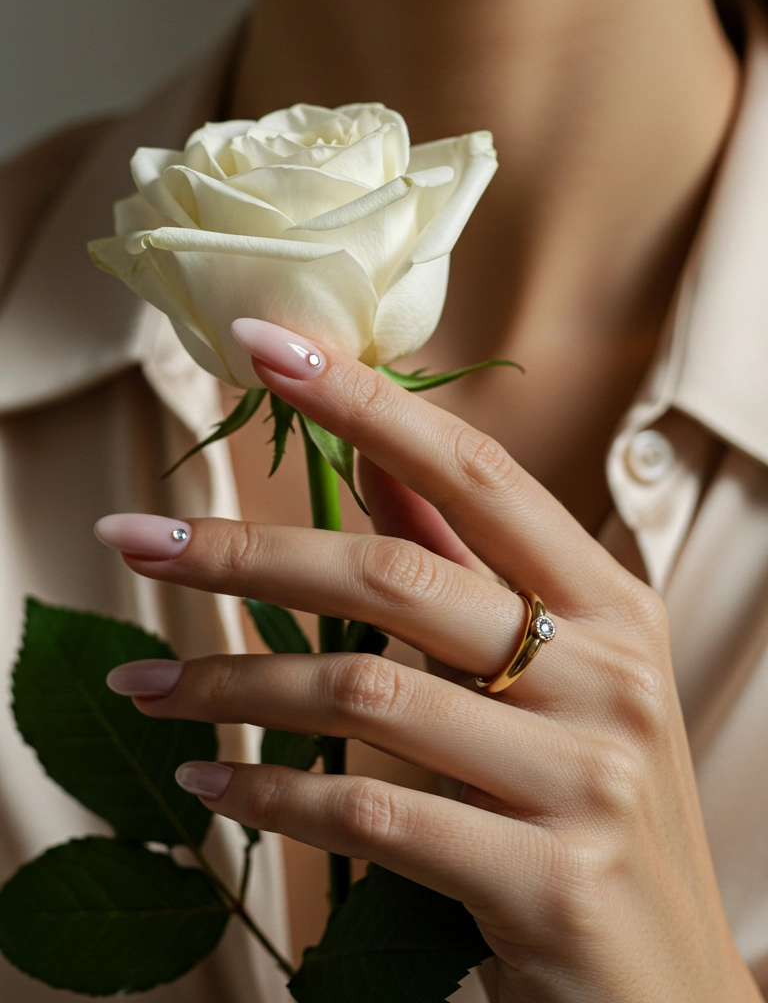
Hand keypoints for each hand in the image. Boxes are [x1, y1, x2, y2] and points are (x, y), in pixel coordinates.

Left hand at [97, 320, 758, 1002]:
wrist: (670, 993)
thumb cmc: (596, 810)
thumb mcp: (561, 675)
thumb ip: (471, 570)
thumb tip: (376, 466)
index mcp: (613, 602)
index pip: (475, 473)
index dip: (367, 402)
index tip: (266, 345)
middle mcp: (610, 672)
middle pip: (395, 577)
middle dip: (246, 551)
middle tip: (133, 537)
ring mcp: (587, 776)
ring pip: (365, 693)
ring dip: (234, 686)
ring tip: (152, 685)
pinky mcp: (546, 880)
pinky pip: (371, 814)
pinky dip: (273, 796)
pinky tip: (213, 789)